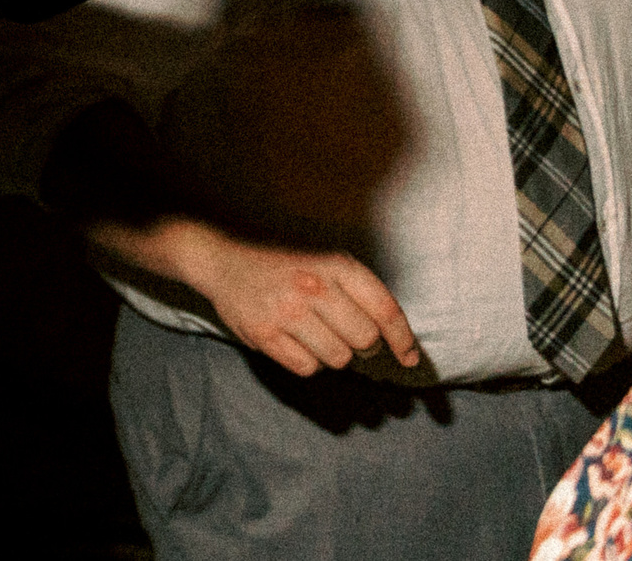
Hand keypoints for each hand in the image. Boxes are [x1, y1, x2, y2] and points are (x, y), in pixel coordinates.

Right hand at [108, 217, 420, 377]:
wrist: (222, 262)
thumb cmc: (285, 267)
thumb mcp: (324, 264)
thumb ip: (359, 295)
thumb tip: (399, 345)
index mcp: (334, 264)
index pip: (384, 310)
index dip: (404, 340)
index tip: (409, 359)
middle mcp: (312, 286)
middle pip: (365, 341)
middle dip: (362, 346)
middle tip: (346, 336)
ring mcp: (287, 311)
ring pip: (339, 359)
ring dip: (332, 354)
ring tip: (312, 333)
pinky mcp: (265, 334)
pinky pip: (308, 368)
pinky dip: (306, 362)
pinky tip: (292, 341)